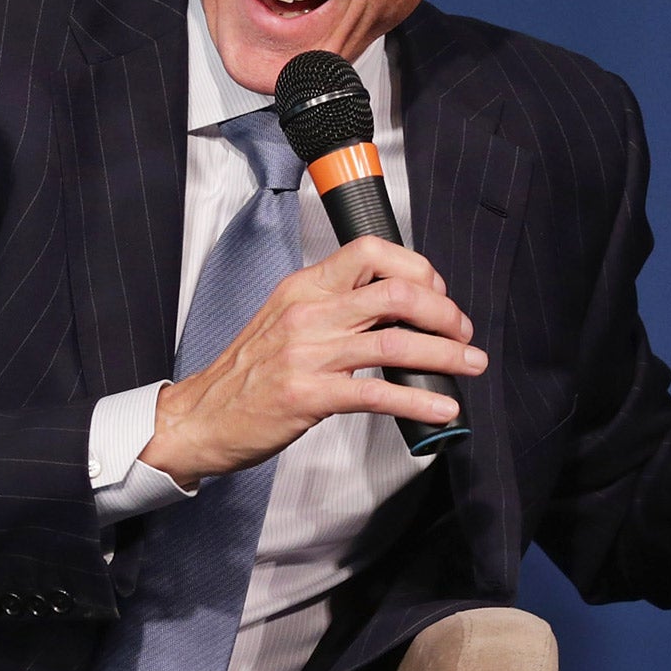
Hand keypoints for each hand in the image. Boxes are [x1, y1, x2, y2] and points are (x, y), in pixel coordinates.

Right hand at [141, 236, 486, 488]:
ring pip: (397, 343)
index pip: (371, 252)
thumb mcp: (285, 319)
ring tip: (471, 364)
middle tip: (462, 332)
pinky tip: (442, 408)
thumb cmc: (247, 373)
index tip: (438, 293)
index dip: (417, 268)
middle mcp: (309, 313)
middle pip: (397, 293)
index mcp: (304, 287)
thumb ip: (334, 307)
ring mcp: (308, 354)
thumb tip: (395, 307)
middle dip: (444, 312)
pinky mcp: (309, 396)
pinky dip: (420, 401)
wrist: (199, 418)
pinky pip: (379, 393)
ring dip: (447, 355)